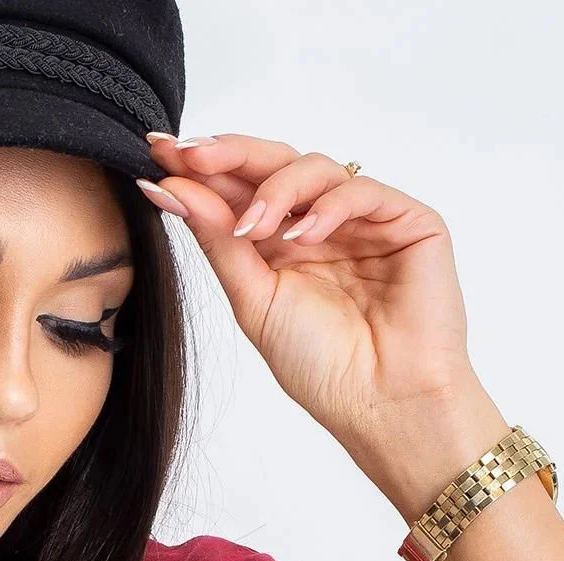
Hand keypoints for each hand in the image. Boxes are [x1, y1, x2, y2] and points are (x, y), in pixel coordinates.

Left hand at [141, 134, 480, 451]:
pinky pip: (362, 191)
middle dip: (229, 155)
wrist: (379, 404)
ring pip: (315, 167)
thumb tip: (171, 188)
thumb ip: (218, 242)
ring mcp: (363, 220)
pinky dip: (328, 207)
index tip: (156, 153)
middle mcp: (320, 225)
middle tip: (190, 154)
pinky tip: (304, 236)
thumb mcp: (253, 301)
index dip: (202, 168)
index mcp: (281, 245)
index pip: (239, 190)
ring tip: (253, 226)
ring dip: (276, 189)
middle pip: (274, 164)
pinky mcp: (407, 221)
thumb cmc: (322, 366)